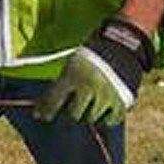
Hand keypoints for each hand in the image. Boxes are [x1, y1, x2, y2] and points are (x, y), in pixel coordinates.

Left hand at [34, 18, 153, 125]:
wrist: (122, 43)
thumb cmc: (91, 54)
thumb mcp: (72, 64)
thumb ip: (59, 85)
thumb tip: (40, 109)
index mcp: (73, 75)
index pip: (54, 100)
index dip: (46, 110)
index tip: (41, 116)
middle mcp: (89, 87)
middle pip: (74, 115)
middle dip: (71, 112)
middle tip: (73, 107)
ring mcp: (106, 95)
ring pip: (92, 119)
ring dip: (89, 114)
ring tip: (90, 104)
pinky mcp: (123, 101)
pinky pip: (110, 120)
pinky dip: (106, 117)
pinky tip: (104, 107)